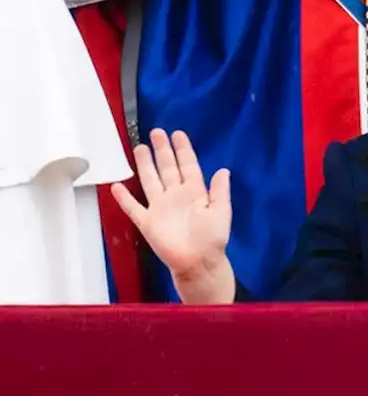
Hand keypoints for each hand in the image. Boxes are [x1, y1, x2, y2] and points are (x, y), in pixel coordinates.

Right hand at [110, 129, 234, 304]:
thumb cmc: (212, 239)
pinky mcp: (148, 223)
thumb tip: (223, 170)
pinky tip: (117, 186)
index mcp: (194, 191)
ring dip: (145, 165)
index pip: (187, 164)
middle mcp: (175, 195)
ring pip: (150, 181)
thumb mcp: (221, 212)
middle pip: (167, 167)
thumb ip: (220, 191)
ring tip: (139, 148)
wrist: (198, 263)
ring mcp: (160, 208)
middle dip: (162, 150)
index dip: (182, 149)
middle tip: (156, 132)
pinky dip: (124, 198)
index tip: (177, 133)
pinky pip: (134, 207)